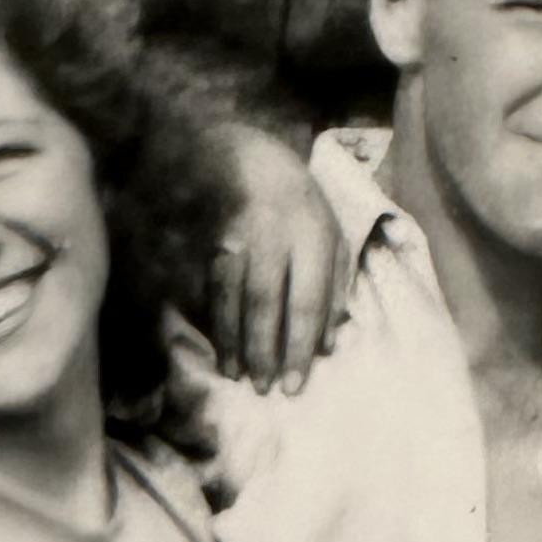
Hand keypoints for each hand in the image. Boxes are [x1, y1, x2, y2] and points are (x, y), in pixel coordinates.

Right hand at [207, 130, 348, 392]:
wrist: (244, 153)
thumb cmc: (299, 203)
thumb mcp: (331, 233)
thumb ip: (335, 286)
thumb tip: (329, 344)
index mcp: (314, 234)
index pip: (307, 302)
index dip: (299, 348)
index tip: (294, 385)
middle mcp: (274, 234)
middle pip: (265, 304)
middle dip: (263, 351)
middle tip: (262, 389)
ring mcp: (235, 233)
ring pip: (231, 297)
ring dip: (231, 341)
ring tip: (234, 374)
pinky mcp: (206, 235)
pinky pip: (207, 284)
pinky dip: (210, 317)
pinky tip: (214, 343)